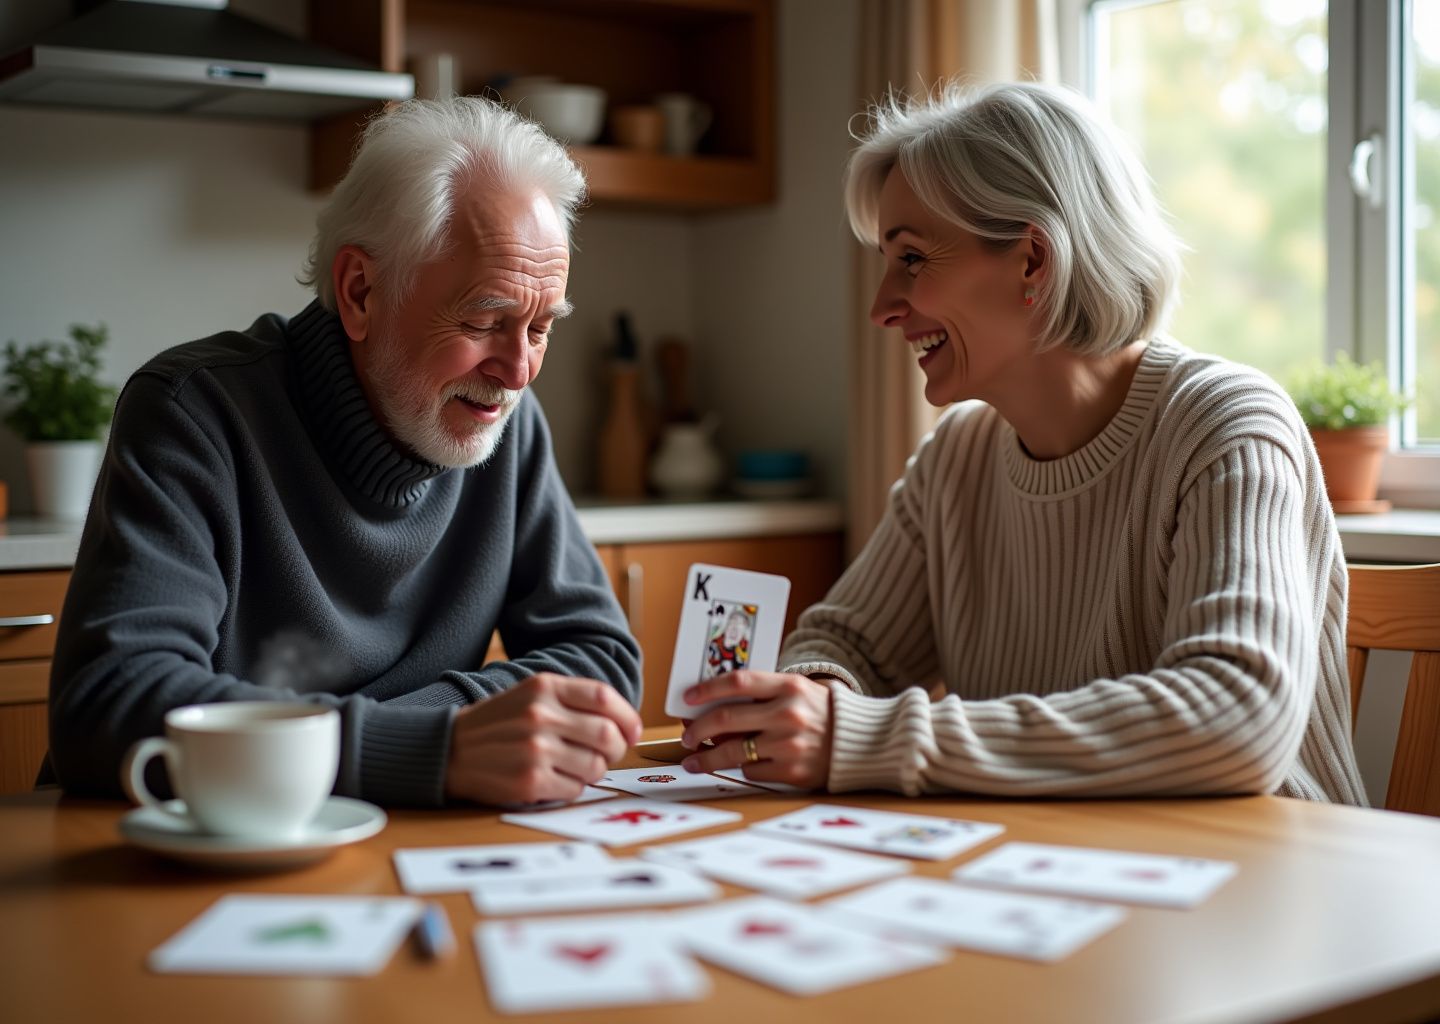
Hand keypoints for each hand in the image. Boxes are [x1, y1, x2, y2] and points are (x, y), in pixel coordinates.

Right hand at [444, 673, 641, 805]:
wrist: (448, 750)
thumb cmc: (498, 724)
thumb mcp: (531, 694)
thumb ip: (573, 701)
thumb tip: (625, 725)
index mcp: (544, 687)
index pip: (605, 697)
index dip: (627, 717)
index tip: (631, 732)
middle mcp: (541, 715)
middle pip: (608, 735)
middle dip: (616, 750)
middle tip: (607, 755)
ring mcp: (535, 749)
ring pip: (596, 766)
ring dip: (593, 772)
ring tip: (575, 768)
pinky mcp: (529, 781)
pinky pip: (575, 789)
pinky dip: (573, 788)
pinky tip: (556, 780)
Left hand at [678, 671, 832, 789]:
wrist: (863, 743)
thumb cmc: (823, 714)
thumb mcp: (798, 692)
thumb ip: (764, 695)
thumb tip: (714, 708)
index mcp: (789, 687)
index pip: (738, 682)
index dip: (707, 689)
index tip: (688, 698)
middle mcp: (788, 714)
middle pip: (726, 719)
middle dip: (697, 729)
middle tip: (686, 737)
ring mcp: (789, 745)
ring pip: (733, 751)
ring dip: (707, 758)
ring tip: (694, 761)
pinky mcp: (792, 772)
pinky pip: (752, 771)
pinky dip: (745, 767)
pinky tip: (746, 765)